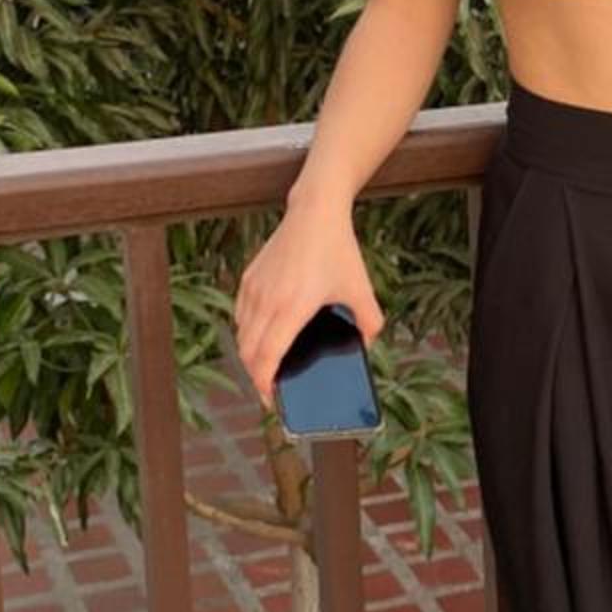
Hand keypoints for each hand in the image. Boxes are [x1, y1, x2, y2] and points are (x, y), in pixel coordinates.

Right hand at [232, 196, 386, 407]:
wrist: (315, 212)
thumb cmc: (338, 250)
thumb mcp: (362, 290)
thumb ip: (370, 323)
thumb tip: (365, 346)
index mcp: (293, 307)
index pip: (266, 357)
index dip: (264, 384)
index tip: (271, 399)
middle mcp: (267, 300)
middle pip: (248, 352)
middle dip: (256, 376)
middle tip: (271, 389)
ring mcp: (254, 288)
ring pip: (241, 335)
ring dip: (250, 355)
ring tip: (266, 366)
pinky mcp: (249, 278)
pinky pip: (241, 315)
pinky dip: (246, 333)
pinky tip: (262, 338)